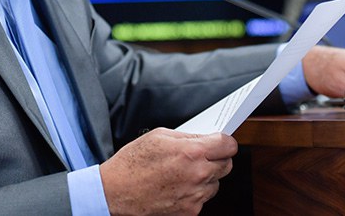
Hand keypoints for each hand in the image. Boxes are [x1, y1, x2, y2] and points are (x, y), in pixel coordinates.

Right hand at [99, 128, 236, 215]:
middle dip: (218, 158)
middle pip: (227, 165)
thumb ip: (187, 137)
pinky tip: (178, 185)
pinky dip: (195, 192)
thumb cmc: (133, 162)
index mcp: (192, 152)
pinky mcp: (190, 211)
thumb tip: (204, 138)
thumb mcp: (159, 136)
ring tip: (185, 172)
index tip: (220, 142)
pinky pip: (203, 198)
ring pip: (216, 183)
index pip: (228, 145)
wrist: (116, 191)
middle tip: (203, 155)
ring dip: (207, 176)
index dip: (225, 142)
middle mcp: (198, 175)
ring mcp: (195, 196)